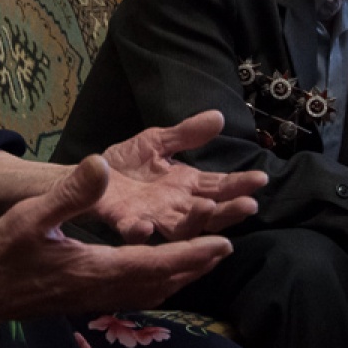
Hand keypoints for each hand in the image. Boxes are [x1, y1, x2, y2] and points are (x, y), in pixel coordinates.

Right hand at [0, 156, 234, 319]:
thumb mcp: (30, 216)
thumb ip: (70, 193)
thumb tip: (102, 164)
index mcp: (95, 270)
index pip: (156, 265)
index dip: (192, 254)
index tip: (224, 243)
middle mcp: (99, 292)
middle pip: (160, 284)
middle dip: (195, 266)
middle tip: (224, 248)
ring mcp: (90, 301)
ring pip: (147, 294)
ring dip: (177, 277)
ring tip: (199, 259)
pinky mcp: (81, 302)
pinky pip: (130, 297)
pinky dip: (153, 283)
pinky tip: (152, 273)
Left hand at [95, 110, 266, 242]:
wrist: (86, 172)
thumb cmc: (126, 162)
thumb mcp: (157, 141)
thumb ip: (186, 133)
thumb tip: (219, 116)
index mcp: (185, 185)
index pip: (219, 186)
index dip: (240, 184)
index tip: (260, 178)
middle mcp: (175, 205)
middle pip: (209, 212)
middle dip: (229, 210)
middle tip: (248, 204)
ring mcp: (152, 216)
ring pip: (181, 227)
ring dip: (196, 220)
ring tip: (208, 207)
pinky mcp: (124, 221)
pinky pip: (134, 231)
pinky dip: (140, 231)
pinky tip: (146, 226)